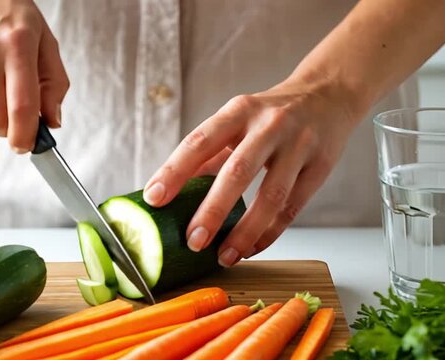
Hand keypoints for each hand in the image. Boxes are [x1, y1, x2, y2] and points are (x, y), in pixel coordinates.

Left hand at [143, 78, 362, 266]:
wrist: (328, 94)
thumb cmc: (269, 115)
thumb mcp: (237, 120)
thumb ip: (209, 153)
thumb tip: (170, 190)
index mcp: (238, 111)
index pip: (199, 141)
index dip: (174, 171)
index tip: (153, 199)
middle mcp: (269, 125)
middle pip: (237, 171)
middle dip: (212, 209)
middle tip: (193, 241)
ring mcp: (298, 145)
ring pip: (271, 195)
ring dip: (245, 231)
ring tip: (224, 256)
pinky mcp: (321, 166)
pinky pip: (293, 208)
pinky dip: (270, 233)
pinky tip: (251, 249)